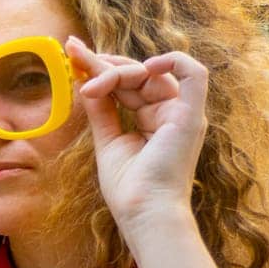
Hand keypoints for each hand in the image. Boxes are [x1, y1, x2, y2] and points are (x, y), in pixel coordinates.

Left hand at [64, 35, 207, 236]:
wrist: (143, 214)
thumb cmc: (128, 188)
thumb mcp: (108, 141)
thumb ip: (102, 110)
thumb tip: (87, 82)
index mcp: (152, 119)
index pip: (127, 84)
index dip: (102, 69)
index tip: (74, 58)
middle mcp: (170, 112)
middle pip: (138, 75)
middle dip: (104, 62)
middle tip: (73, 53)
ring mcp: (182, 113)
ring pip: (152, 73)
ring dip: (118, 70)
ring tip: (90, 81)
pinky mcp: (192, 116)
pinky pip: (195, 74)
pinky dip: (173, 61)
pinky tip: (143, 67)